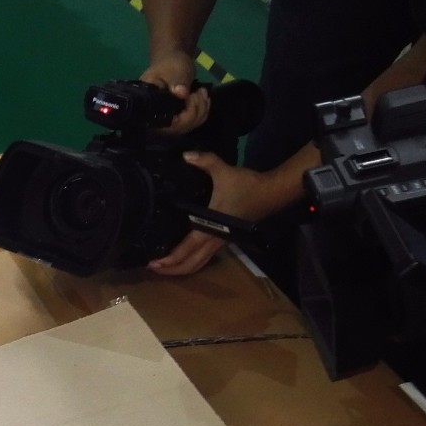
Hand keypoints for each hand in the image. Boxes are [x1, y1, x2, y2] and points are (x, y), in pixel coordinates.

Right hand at [140, 52, 209, 134]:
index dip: (183, 115)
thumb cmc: (169, 64)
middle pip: (178, 128)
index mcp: (149, 106)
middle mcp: (157, 118)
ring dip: (201, 110)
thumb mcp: (174, 69)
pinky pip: (193, 123)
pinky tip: (203, 99)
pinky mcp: (178, 119)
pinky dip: (203, 111)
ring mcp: (168, 120)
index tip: (190, 95)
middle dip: (195, 111)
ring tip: (201, 92)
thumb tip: (181, 94)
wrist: (172, 61)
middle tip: (199, 92)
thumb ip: (177, 80)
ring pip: (188, 126)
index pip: (165, 123)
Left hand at [148, 152, 278, 277]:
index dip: (169, 260)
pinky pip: (206, 257)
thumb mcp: (224, 171)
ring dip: (182, 269)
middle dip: (171, 270)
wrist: (271, 192)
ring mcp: (221, 242)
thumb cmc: (247, 185)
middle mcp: (214, 240)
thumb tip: (186, 155)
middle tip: (153, 269)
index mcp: (210, 228)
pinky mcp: (226, 239)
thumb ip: (205, 161)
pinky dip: (192, 262)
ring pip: (199, 264)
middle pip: (190, 265)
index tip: (153, 264)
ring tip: (165, 267)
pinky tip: (183, 257)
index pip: (186, 250)